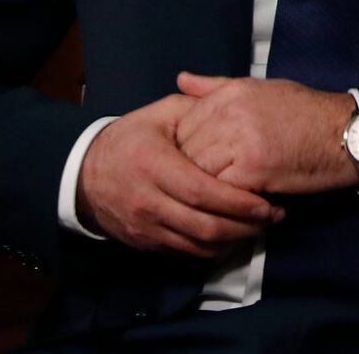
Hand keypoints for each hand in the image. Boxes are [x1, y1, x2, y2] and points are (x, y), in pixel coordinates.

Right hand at [76, 94, 284, 256]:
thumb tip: (235, 106)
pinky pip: (186, 253)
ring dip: (234, 241)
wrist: (85, 174)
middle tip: (274, 218)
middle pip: (205, 226)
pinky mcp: (145, 243)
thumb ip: (198, 109)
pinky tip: (233, 235)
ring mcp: (145, 227)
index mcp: (154, 165)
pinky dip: (213, 248)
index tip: (269, 203)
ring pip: (198, 245)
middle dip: (246, 226)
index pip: (203, 193)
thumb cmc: (131, 138)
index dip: (239, 203)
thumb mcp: (161, 114)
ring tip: (260, 227)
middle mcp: (149, 201)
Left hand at [174, 72, 358, 195]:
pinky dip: (221, 200)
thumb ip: (215, 87)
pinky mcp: (252, 170)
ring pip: (197, 172)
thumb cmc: (306, 112)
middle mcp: (230, 113)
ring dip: (202, 188)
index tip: (191, 161)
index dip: (183, 148)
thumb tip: (182, 80)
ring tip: (211, 197)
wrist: (344, 133)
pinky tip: (231, 203)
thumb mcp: (260, 88)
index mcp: (230, 93)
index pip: (181, 123)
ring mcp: (240, 141)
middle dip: (188, 170)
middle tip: (195, 184)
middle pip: (184, 150)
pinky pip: (219, 191)